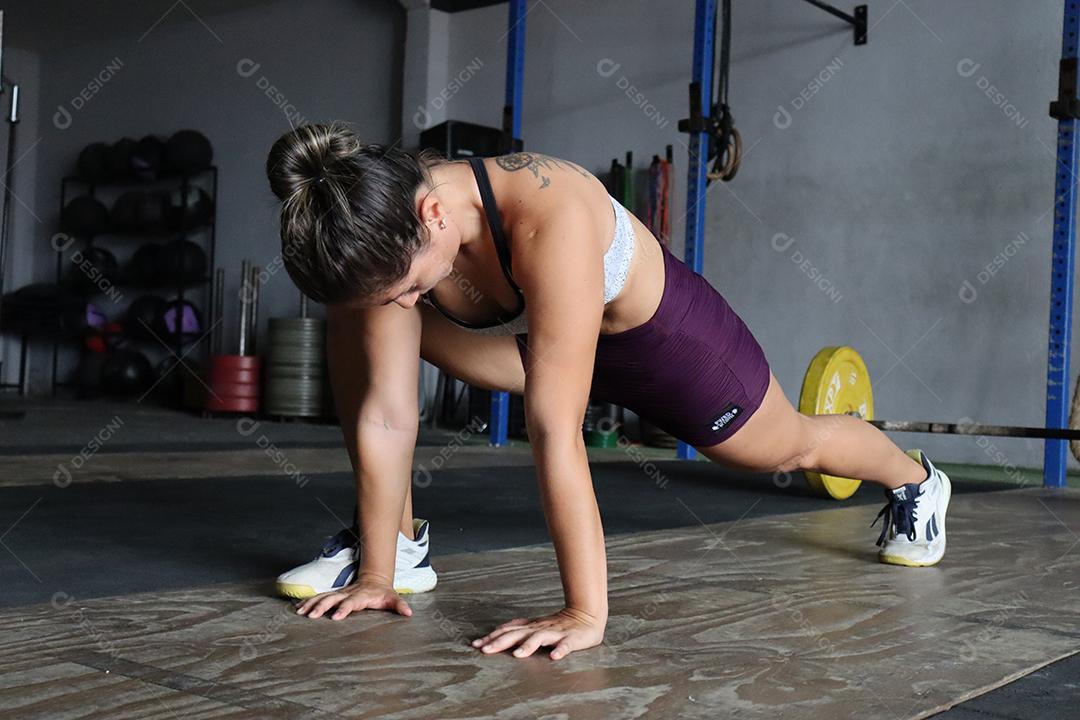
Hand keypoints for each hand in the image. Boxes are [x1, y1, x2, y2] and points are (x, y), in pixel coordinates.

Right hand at [294, 580, 412, 620]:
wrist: (375, 579)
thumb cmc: (383, 593)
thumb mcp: (393, 598)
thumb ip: (399, 606)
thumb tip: (408, 613)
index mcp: (361, 595)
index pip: (351, 602)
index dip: (344, 608)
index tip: (336, 617)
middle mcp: (348, 593)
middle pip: (333, 598)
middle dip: (322, 606)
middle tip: (311, 616)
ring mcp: (340, 593)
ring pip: (323, 596)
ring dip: (312, 604)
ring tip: (300, 612)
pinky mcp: (335, 594)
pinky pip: (319, 597)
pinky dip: (308, 601)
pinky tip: (298, 608)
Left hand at [471, 607, 605, 659]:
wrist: (586, 615)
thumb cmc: (558, 624)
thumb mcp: (535, 625)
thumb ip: (518, 628)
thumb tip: (497, 630)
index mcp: (531, 627)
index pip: (508, 631)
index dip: (492, 637)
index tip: (476, 644)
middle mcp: (540, 628)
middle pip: (518, 634)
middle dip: (501, 642)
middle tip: (486, 650)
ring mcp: (555, 633)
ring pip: (540, 638)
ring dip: (528, 646)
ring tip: (518, 655)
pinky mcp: (571, 638)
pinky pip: (566, 645)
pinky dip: (560, 650)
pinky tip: (554, 656)